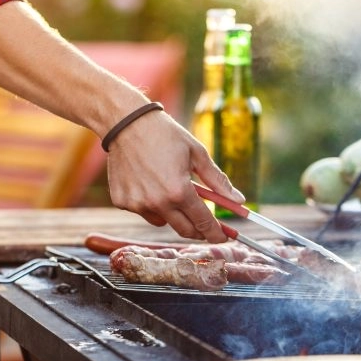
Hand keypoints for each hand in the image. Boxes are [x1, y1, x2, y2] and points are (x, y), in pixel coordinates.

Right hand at [104, 109, 244, 242]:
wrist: (127, 123)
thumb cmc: (165, 135)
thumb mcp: (197, 154)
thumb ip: (217, 181)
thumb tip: (239, 200)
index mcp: (179, 191)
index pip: (204, 222)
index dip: (216, 233)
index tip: (223, 237)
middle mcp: (157, 203)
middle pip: (184, 230)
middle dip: (198, 230)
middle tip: (204, 225)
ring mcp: (137, 204)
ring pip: (162, 221)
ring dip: (171, 213)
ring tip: (168, 188)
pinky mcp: (122, 201)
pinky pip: (142, 211)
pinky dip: (149, 203)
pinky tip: (146, 182)